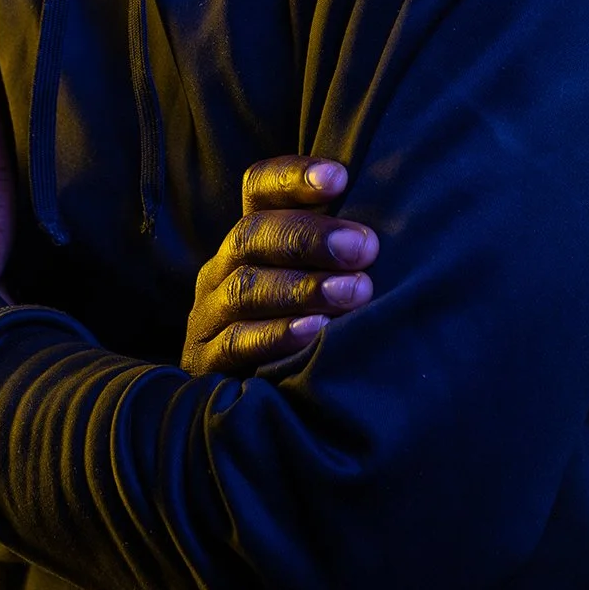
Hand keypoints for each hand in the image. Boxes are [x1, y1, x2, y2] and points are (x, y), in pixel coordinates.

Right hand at [181, 155, 378, 378]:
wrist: (252, 411)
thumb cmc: (306, 324)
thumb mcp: (314, 278)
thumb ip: (337, 250)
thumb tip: (383, 228)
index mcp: (248, 237)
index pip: (258, 188)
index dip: (293, 178)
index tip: (339, 178)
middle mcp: (221, 267)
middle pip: (252, 234)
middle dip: (310, 237)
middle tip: (365, 248)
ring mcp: (209, 314)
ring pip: (245, 288)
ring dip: (302, 287)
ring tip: (354, 292)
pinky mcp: (205, 361)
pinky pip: (235, 343)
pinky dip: (276, 335)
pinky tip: (316, 332)